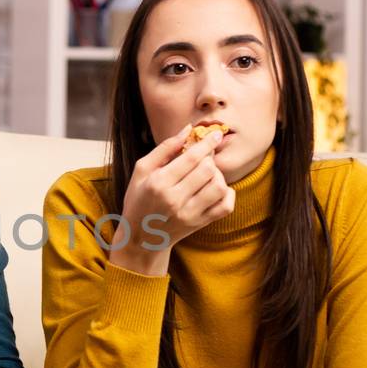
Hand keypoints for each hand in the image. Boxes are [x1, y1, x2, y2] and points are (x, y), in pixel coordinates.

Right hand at [112, 124, 234, 273]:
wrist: (140, 237)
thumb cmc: (139, 199)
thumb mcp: (142, 170)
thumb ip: (165, 148)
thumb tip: (187, 130)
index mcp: (158, 183)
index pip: (191, 158)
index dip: (207, 143)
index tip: (216, 134)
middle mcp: (174, 199)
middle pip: (207, 170)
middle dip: (209, 158)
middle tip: (204, 157)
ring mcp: (189, 214)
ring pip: (218, 186)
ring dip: (218, 175)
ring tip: (208, 174)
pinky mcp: (199, 224)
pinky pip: (225, 207)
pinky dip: (227, 194)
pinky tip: (217, 189)